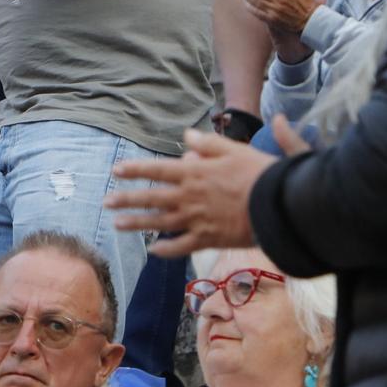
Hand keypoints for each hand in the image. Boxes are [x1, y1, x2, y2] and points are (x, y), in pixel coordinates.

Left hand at [105, 128, 297, 255]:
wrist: (279, 205)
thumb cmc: (260, 174)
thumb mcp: (234, 150)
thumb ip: (207, 143)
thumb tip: (185, 137)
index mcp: (194, 172)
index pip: (157, 169)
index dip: (135, 170)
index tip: (116, 170)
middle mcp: (189, 196)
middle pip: (151, 198)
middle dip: (126, 199)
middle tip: (106, 202)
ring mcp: (196, 219)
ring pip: (159, 222)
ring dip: (136, 224)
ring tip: (117, 225)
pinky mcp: (208, 238)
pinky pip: (181, 246)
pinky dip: (166, 249)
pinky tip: (153, 249)